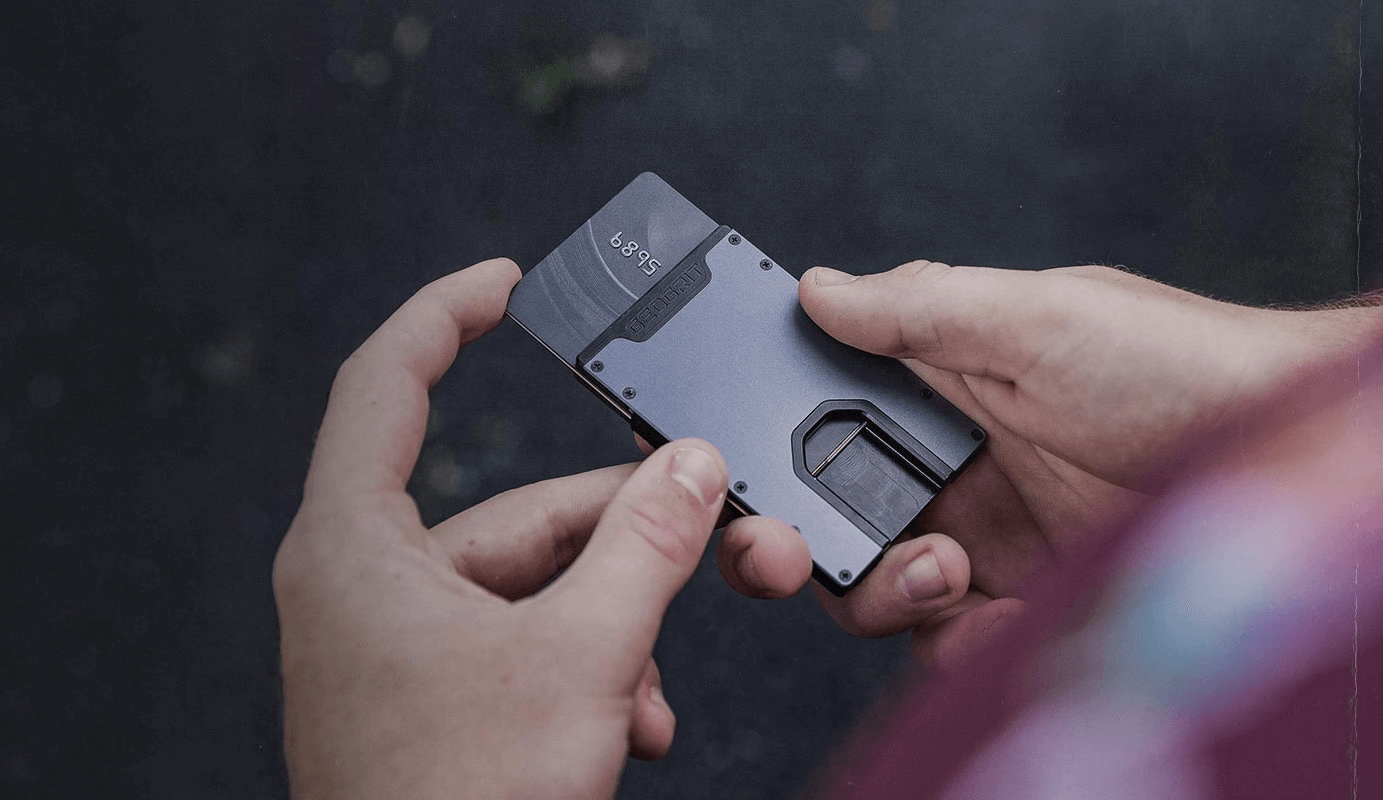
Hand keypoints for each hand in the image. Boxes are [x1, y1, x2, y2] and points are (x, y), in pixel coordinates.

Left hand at [275, 259, 734, 798]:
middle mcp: (356, 587)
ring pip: (522, 590)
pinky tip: (632, 722)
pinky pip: (509, 650)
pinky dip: (579, 671)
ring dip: (609, 625)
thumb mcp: (581, 657)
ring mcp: (383, 652)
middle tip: (707, 530)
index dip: (445, 315)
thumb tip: (692, 468)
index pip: (386, 382)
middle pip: (504, 510)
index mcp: (353, 546)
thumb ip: (646, 547)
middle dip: (613, 535)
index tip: (503, 282)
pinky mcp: (416, 706)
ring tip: (652, 688)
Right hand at [718, 260, 1381, 664]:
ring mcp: (985, 533)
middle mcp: (947, 457)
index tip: (724, 466)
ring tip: (944, 569)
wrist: (1300, 465)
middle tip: (787, 549)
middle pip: (819, 513)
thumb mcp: (1039, 316)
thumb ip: (919, 307)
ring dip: (883, 589)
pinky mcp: (1026, 601)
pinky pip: (951, 643)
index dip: (757, 441)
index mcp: (936, 378)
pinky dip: (958, 644)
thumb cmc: (1188, 368)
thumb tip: (819, 288)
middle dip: (786, 538)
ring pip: (873, 586)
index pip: (812, 409)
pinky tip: (997, 617)